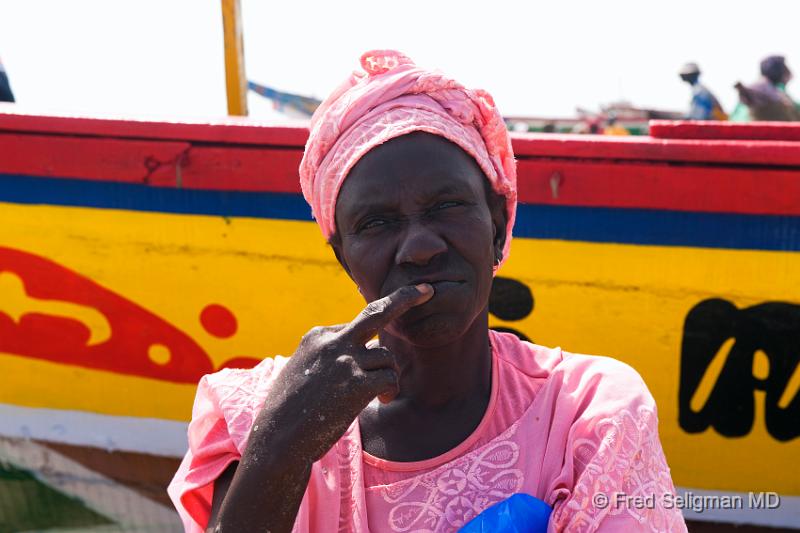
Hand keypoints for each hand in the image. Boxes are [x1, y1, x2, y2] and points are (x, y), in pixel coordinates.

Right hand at [261, 283, 433, 462]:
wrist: (278, 438)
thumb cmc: (290, 410)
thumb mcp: (301, 369)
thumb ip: (327, 356)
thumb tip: (360, 353)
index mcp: (318, 336)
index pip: (354, 329)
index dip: (367, 345)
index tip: (382, 336)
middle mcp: (333, 342)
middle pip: (377, 312)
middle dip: (404, 298)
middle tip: (426, 290)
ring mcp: (345, 361)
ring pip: (386, 357)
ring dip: (388, 376)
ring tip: (379, 395)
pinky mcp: (357, 383)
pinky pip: (389, 377)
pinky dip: (389, 389)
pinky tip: (380, 400)